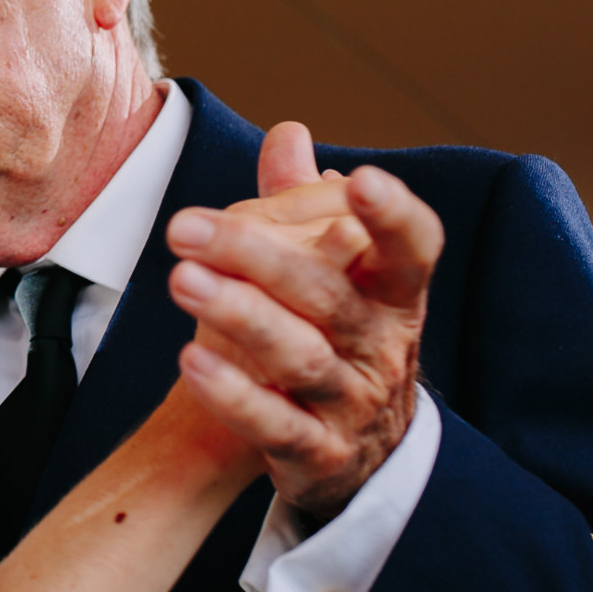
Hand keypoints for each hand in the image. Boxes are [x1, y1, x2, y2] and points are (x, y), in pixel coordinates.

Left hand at [166, 122, 443, 516]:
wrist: (362, 459)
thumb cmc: (342, 341)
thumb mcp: (340, 277)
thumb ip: (307, 208)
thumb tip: (287, 132)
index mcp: (395, 295)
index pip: (412, 250)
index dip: (393, 217)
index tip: (360, 179)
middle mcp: (382, 347)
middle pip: (328, 295)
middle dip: (256, 256)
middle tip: (184, 225)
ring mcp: (351, 404)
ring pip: (300, 358)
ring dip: (238, 316)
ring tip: (180, 279)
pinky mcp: (317, 454)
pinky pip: (275, 425)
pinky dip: (233, 394)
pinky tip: (190, 360)